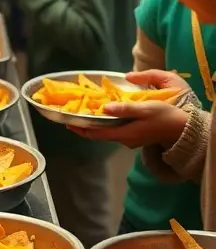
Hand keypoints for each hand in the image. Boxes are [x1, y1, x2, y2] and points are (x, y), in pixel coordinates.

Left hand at [70, 100, 189, 148]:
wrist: (181, 129)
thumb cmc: (163, 116)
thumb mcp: (144, 109)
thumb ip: (124, 110)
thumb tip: (104, 109)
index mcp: (123, 134)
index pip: (96, 134)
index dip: (80, 129)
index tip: (67, 122)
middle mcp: (124, 140)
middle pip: (99, 134)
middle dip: (85, 125)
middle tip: (73, 113)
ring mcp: (130, 139)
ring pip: (107, 131)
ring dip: (96, 123)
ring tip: (85, 110)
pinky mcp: (135, 135)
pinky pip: (115, 129)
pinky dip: (107, 122)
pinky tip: (105, 112)